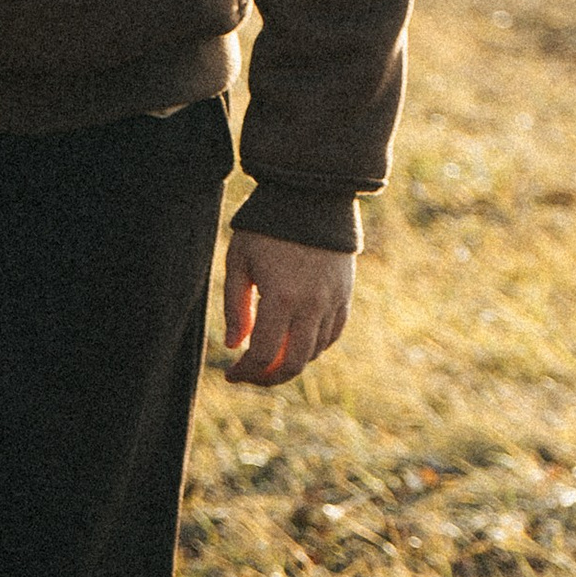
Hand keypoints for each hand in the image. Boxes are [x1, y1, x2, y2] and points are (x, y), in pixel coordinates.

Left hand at [222, 227, 355, 387]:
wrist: (311, 198)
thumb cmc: (266, 228)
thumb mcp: (239, 261)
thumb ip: (235, 307)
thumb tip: (234, 346)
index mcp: (281, 298)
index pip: (263, 355)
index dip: (245, 372)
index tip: (230, 374)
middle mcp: (312, 306)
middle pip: (293, 364)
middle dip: (268, 378)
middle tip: (249, 375)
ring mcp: (333, 302)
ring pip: (313, 352)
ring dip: (289, 362)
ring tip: (267, 357)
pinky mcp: (345, 296)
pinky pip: (331, 335)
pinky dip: (312, 347)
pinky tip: (294, 343)